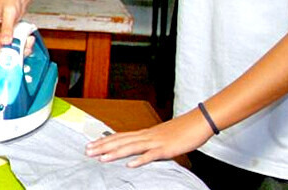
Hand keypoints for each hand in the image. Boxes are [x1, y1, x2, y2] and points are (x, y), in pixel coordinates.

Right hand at [0, 0, 28, 55]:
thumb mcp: (9, 13)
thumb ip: (7, 28)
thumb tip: (5, 42)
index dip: (7, 54)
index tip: (17, 58)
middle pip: (2, 52)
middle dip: (17, 49)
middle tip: (27, 43)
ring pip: (10, 51)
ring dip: (22, 46)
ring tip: (28, 38)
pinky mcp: (5, 37)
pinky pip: (14, 46)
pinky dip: (22, 43)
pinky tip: (27, 37)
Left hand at [86, 109, 212, 167]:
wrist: (199, 122)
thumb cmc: (183, 129)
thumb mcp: (163, 136)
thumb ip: (151, 143)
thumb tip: (142, 150)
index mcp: (146, 133)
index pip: (121, 136)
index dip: (105, 140)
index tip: (91, 144)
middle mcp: (148, 136)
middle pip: (122, 140)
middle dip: (103, 146)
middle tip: (88, 151)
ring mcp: (156, 142)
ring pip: (132, 147)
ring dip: (115, 153)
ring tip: (101, 159)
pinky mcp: (166, 148)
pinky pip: (151, 155)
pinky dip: (140, 160)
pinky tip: (130, 165)